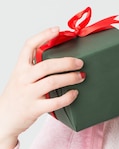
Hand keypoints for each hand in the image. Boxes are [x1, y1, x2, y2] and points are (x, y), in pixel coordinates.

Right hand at [0, 27, 85, 148]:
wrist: (3, 119)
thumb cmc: (17, 96)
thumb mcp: (21, 78)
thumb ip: (35, 68)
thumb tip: (61, 59)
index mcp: (20, 68)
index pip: (29, 46)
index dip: (43, 35)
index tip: (57, 30)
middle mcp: (23, 79)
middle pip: (47, 65)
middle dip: (66, 62)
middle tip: (80, 62)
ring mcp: (29, 93)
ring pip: (52, 82)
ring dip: (70, 77)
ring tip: (81, 76)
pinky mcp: (35, 108)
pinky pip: (55, 102)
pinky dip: (68, 97)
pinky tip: (74, 93)